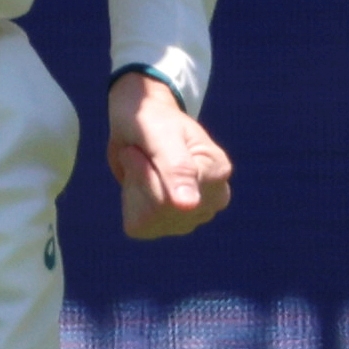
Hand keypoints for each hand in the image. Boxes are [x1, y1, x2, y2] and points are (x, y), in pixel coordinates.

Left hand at [109, 72, 233, 234]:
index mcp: (217, 172)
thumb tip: (189, 206)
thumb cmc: (152, 121)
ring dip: (134, 191)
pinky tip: (141, 184)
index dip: (142, 172)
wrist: (143, 121)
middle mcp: (214, 199)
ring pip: (150, 222)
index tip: (140, 149)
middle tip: (139, 156)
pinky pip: (141, 227)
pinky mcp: (174, 224)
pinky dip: (132, 203)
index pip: (170, 198)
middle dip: (139, 182)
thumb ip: (176, 167)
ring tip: (142, 167)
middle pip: (161, 212)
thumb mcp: (159, 134)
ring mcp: (196, 215)